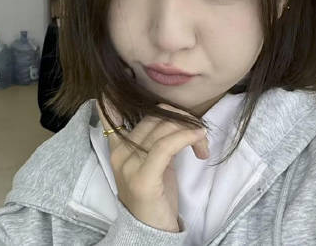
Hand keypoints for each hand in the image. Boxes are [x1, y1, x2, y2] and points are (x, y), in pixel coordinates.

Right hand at [95, 99, 208, 231]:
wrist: (151, 230)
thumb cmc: (156, 193)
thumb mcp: (152, 161)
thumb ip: (155, 138)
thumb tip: (170, 114)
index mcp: (118, 148)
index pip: (113, 117)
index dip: (114, 100)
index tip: (117, 84)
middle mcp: (120, 153)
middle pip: (154, 118)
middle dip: (182, 120)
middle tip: (200, 134)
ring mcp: (129, 165)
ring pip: (163, 129)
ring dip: (190, 129)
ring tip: (202, 143)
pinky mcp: (143, 178)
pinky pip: (166, 146)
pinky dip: (186, 137)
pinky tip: (198, 139)